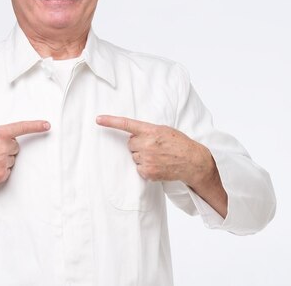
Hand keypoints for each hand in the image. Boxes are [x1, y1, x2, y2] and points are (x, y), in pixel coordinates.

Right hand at [0, 120, 50, 188]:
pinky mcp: (0, 175)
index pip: (20, 128)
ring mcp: (2, 163)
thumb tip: (7, 135)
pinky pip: (8, 170)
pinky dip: (0, 169)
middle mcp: (2, 148)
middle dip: (6, 147)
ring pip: (12, 159)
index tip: (47, 125)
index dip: (35, 126)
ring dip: (3, 158)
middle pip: (15, 146)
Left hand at [96, 115, 213, 187]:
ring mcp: (146, 159)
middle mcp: (147, 144)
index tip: (98, 119)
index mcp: (150, 130)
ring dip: (142, 156)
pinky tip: (158, 165)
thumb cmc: (178, 143)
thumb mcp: (163, 130)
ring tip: (158, 156)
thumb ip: (147, 131)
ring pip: (134, 157)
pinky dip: (146, 168)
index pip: (127, 124)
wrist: (192, 161)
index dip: (111, 121)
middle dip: (138, 145)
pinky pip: (138, 168)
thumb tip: (132, 135)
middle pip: (130, 144)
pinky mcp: (147, 172)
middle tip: (154, 147)